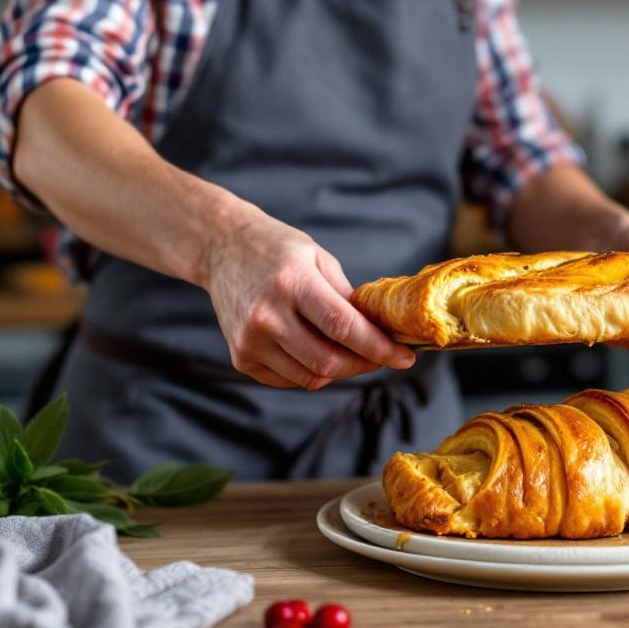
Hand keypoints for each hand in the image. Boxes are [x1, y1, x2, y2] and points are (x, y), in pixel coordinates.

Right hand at [202, 210, 414, 388]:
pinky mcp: (241, 357)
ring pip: (311, 377)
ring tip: (349, 351)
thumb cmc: (278, 250)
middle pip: (328, 360)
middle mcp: (267, 314)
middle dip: (364, 364)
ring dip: (340, 370)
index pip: (343, 327)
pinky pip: (290, 379)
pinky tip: (315, 350)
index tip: (406, 358)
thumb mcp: (319, 258)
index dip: (379, 347)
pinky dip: (312, 372)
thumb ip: (347, 297)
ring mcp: (250, 339)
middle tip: (381, 357)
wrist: (222, 248)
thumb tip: (380, 331)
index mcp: (293, 283)